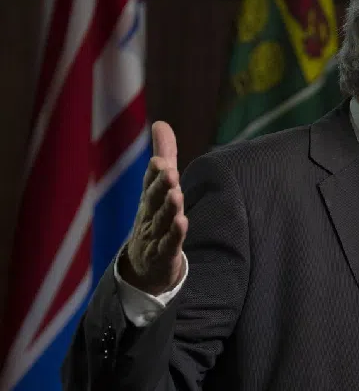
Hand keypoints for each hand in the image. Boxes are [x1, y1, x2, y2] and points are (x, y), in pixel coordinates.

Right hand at [120, 121, 188, 295]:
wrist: (144, 267)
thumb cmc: (153, 219)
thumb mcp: (158, 188)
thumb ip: (164, 156)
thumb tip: (161, 123)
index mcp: (149, 199)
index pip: (150, 183)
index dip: (155, 174)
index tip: (160, 162)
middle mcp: (149, 216)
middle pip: (154, 200)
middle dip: (160, 186)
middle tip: (168, 172)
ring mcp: (154, 237)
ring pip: (161, 222)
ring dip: (168, 209)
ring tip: (177, 195)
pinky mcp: (163, 256)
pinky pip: (169, 245)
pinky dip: (174, 235)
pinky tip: (183, 223)